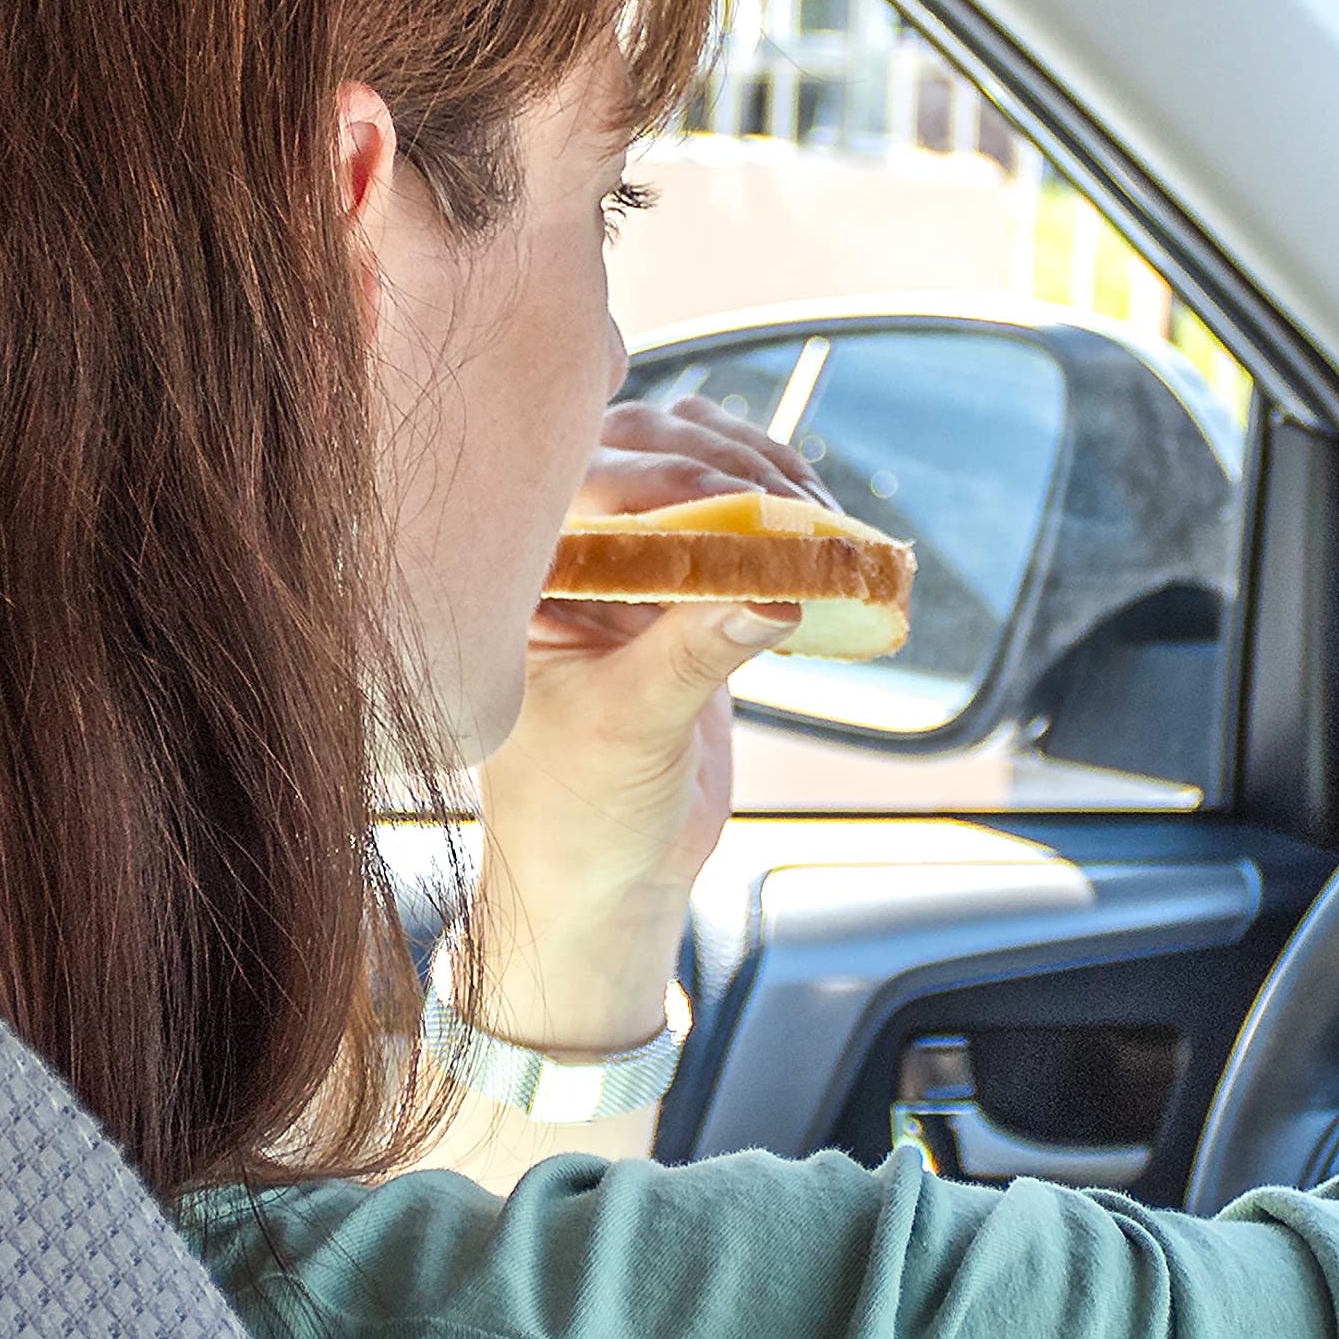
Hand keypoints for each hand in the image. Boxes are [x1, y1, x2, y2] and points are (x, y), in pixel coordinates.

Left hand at [459, 395, 824, 1050]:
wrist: (607, 885)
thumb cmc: (579, 818)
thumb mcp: (633, 730)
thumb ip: (694, 653)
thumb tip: (774, 590)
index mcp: (521, 581)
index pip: (583, 484)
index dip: (661, 475)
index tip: (737, 501)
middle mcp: (568, 559)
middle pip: (640, 453)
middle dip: (722, 461)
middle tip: (790, 496)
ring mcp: (627, 572)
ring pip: (691, 472)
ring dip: (760, 476)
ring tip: (816, 510)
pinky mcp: (681, 596)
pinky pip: (730, 527)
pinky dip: (777, 516)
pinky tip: (816, 526)